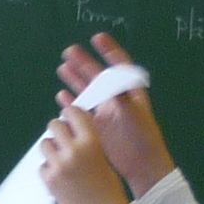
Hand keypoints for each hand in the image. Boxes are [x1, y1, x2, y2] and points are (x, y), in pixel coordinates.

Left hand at [39, 108, 135, 203]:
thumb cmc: (105, 184)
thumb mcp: (101, 154)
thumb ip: (85, 139)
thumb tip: (66, 123)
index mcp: (91, 142)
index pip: (73, 113)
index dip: (70, 114)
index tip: (69, 117)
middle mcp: (73, 151)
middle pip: (54, 125)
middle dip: (58, 129)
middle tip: (64, 138)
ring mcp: (59, 166)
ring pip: (45, 144)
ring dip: (52, 148)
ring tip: (62, 158)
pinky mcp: (49, 180)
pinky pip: (42, 165)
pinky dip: (49, 168)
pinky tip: (61, 176)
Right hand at [56, 35, 175, 197]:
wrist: (141, 165)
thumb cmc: (143, 138)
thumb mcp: (133, 113)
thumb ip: (121, 93)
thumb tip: (110, 75)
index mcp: (129, 91)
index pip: (119, 64)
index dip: (109, 49)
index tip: (97, 38)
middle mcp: (116, 98)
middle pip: (98, 74)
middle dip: (84, 62)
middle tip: (70, 51)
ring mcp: (105, 112)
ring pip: (87, 90)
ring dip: (75, 79)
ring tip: (62, 66)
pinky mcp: (96, 126)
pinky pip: (81, 110)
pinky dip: (71, 103)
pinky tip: (61, 96)